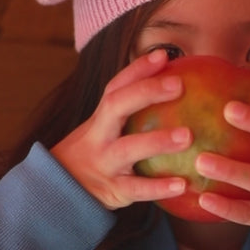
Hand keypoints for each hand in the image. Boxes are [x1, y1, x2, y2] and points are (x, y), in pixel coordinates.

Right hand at [50, 49, 190, 210]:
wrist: (62, 194)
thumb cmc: (97, 157)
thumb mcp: (105, 132)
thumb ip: (130, 115)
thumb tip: (176, 90)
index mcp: (100, 119)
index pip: (116, 86)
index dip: (137, 69)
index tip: (164, 55)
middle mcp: (99, 136)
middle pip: (116, 106)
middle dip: (145, 92)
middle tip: (179, 85)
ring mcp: (105, 163)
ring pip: (128, 149)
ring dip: (157, 140)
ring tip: (187, 136)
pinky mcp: (113, 191)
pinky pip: (137, 189)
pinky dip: (159, 188)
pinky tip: (183, 184)